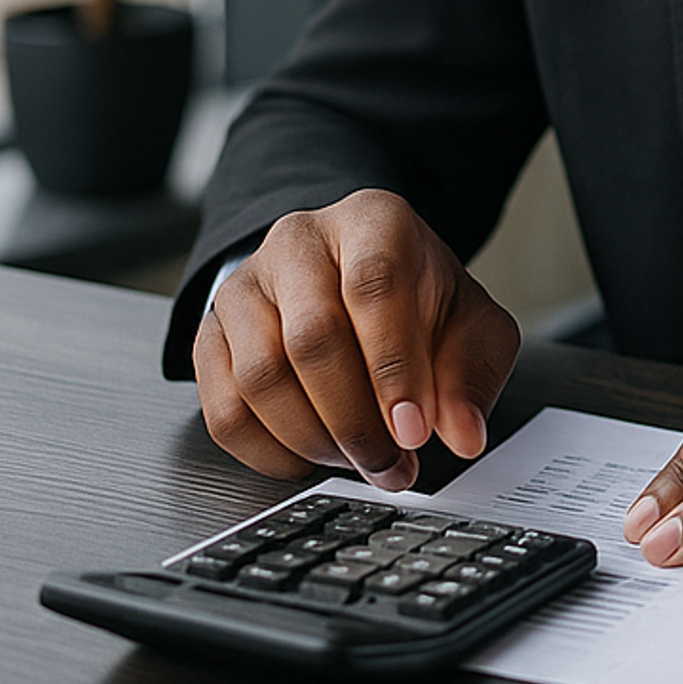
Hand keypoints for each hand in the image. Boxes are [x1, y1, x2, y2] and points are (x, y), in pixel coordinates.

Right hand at [192, 188, 519, 491]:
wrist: (365, 281)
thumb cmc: (419, 300)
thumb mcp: (471, 325)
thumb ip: (472, 375)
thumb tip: (463, 433)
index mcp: (372, 221)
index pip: (373, 286)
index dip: (393, 366)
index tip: (413, 428)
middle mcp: (300, 243)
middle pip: (311, 337)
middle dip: (355, 419)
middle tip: (390, 461)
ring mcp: (246, 287)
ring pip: (261, 376)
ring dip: (313, 438)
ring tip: (359, 458)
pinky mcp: (210, 335)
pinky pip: (223, 408)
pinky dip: (268, 452)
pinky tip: (311, 458)